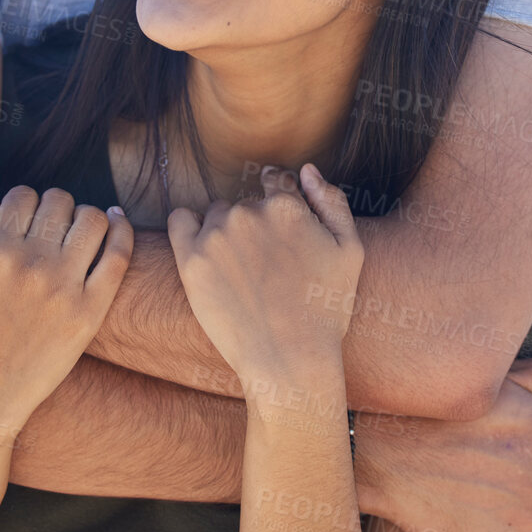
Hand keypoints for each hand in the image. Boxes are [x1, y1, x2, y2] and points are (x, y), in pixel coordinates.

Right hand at [0, 185, 132, 435]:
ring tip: (74, 232)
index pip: (22, 195)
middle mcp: (32, 266)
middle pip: (59, 201)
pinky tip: (116, 222)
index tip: (20, 222)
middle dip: (52, 208)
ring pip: (92, 219)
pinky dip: (122, 229)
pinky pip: (119, 254)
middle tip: (48, 229)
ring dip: (84, 217)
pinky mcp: (90, 312)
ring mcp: (65, 289)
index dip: (21, 204)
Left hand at [168, 164, 362, 384]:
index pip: (277, 181)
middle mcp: (249, 212)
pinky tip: (202, 250)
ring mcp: (217, 236)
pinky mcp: (191, 260)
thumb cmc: (325, 310)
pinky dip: (188, 227)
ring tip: (241, 274)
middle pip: (246, 203)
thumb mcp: (350, 251)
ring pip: (216, 214)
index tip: (278, 232)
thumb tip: (306, 170)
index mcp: (287, 206)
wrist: (289, 361)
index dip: (280, 204)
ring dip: (225, 231)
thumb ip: (332, 201)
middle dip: (255, 225)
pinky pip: (180, 221)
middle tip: (266, 268)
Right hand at [358, 355, 531, 531]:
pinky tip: (459, 503)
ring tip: (464, 475)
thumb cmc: (439, 406)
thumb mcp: (495, 376)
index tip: (503, 433)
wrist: (382, 454)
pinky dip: (489, 526)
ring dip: (507, 497)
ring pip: (529, 510)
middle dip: (523, 467)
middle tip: (478, 453)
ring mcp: (524, 520)